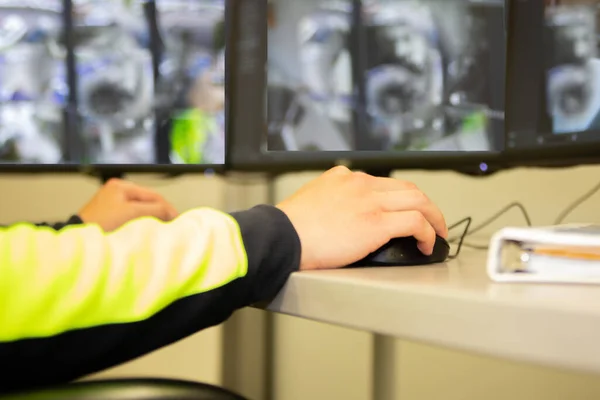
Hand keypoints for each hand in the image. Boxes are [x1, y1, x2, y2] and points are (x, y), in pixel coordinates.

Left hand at [78, 178, 178, 231]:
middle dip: (160, 212)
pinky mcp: (109, 216)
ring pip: (140, 210)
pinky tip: (146, 230)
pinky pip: (131, 217)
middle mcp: (115, 191)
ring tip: (161, 228)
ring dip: (151, 218)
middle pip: (147, 201)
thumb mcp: (132, 213)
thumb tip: (171, 212)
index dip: (167, 207)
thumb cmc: (100, 223)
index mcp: (120, 186)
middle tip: (171, 224)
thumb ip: (155, 209)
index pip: (153, 195)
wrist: (79, 239)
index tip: (177, 219)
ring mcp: (111, 203)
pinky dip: (141, 222)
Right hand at [276, 166, 447, 269]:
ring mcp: (371, 201)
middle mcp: (361, 184)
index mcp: (344, 178)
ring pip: (418, 200)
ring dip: (434, 218)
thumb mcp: (310, 201)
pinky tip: (428, 245)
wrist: (282, 236)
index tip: (405, 210)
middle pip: (407, 188)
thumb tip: (337, 218)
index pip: (384, 183)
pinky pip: (416, 222)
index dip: (401, 198)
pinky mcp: (377, 222)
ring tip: (438, 234)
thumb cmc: (289, 228)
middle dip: (425, 204)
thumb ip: (329, 202)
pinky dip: (428, 233)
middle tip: (432, 220)